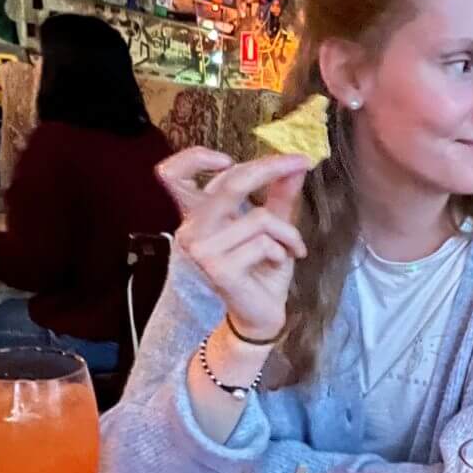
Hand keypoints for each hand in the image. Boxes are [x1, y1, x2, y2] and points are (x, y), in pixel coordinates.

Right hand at [167, 151, 308, 341]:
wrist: (259, 314)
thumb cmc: (262, 269)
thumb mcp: (273, 226)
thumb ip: (280, 195)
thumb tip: (295, 165)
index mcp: (198, 215)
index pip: (173, 175)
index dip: (194, 158)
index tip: (228, 158)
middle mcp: (192, 230)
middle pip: (229, 183)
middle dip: (270, 169)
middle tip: (299, 164)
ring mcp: (202, 250)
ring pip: (259, 217)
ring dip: (286, 231)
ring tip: (291, 246)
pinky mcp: (218, 269)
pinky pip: (264, 243)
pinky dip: (282, 249)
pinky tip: (277, 263)